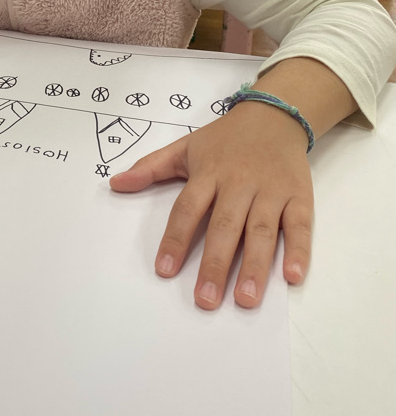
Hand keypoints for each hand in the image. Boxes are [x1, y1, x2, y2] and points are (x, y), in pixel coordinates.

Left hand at [109, 102, 312, 308]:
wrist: (274, 115)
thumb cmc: (224, 139)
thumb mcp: (185, 146)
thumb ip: (150, 167)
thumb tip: (114, 184)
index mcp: (208, 173)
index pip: (187, 209)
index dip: (175, 239)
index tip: (164, 270)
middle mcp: (239, 183)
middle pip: (225, 226)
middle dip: (215, 264)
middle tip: (205, 300)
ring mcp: (271, 190)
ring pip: (262, 231)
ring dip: (255, 266)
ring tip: (246, 299)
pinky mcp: (299, 196)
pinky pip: (300, 225)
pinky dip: (299, 251)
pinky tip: (292, 277)